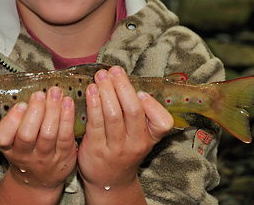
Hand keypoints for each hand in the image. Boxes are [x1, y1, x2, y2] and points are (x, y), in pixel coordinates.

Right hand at [0, 87, 77, 190]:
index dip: (11, 121)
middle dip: (34, 112)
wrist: (39, 179)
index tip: (21, 105)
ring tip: (55, 92)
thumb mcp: (13, 139)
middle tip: (39, 94)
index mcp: (8, 147)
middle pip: (27, 135)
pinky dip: (67, 118)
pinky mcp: (63, 156)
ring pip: (48, 134)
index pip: (2, 137)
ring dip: (53, 110)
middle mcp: (24, 154)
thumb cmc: (26, 150)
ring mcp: (45, 157)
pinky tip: (68, 103)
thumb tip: (25, 90)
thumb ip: (16, 119)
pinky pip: (66, 136)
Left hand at [76, 66, 173, 193]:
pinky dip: (93, 104)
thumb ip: (142, 114)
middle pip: (132, 111)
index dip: (153, 106)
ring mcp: (116, 148)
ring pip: (112, 115)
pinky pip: (95, 123)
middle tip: (114, 70)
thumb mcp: (142, 136)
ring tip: (100, 76)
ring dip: (106, 91)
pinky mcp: (96, 149)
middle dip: (123, 87)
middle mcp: (136, 144)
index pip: (163, 123)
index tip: (141, 92)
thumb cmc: (125, 150)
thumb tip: (128, 83)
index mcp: (150, 138)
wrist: (110, 182)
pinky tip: (91, 92)